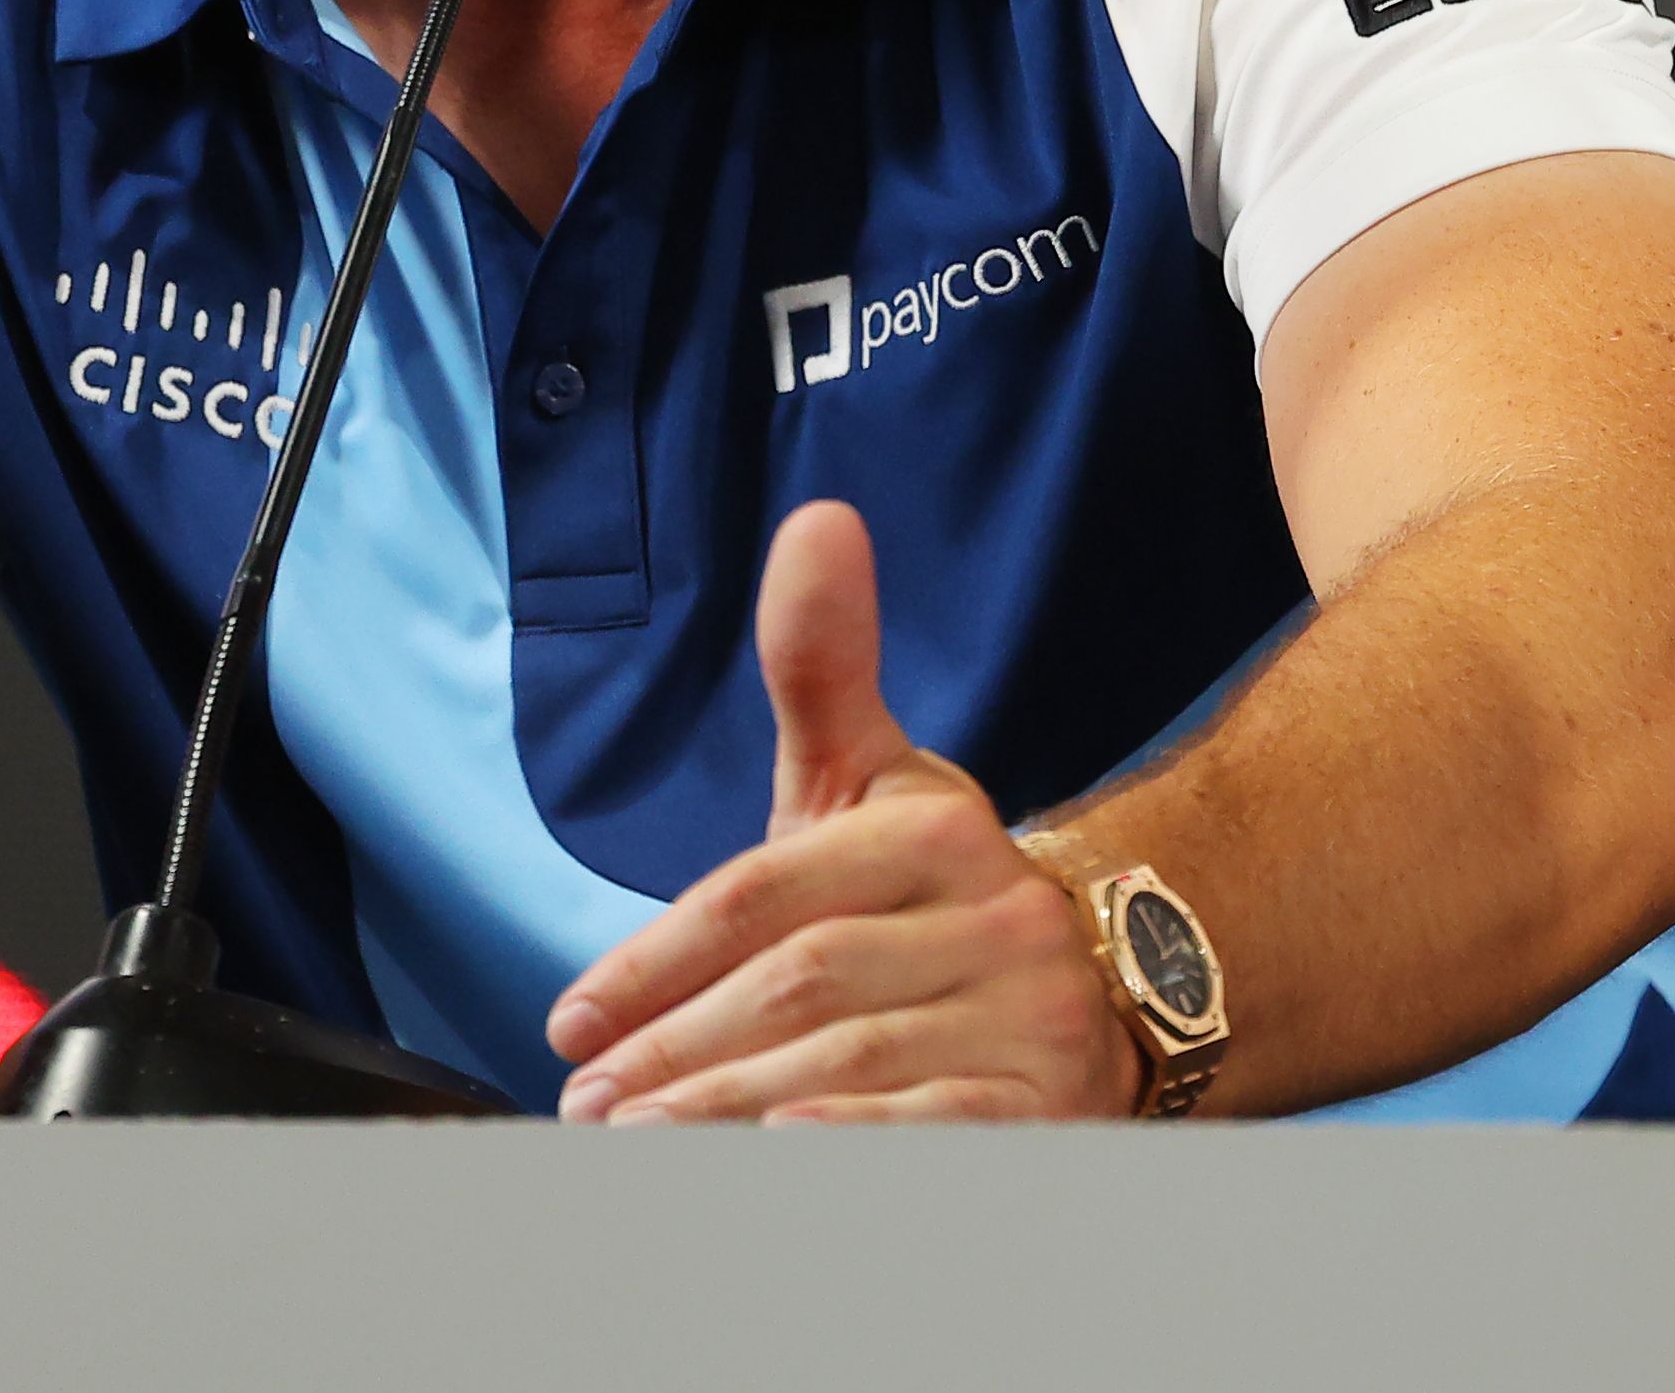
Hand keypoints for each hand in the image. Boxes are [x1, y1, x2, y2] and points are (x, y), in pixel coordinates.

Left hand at [544, 502, 1138, 1120]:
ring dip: (725, 1108)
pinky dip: (849, 1142)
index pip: (767, 893)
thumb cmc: (933, 891)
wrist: (1102, 978)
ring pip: (850, 1060)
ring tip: (635, 1143)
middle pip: (800, 983)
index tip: (572, 1018)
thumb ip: (823, 668)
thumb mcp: (875, 782)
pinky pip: (939, 1126)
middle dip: (678, 1047)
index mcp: (935, 829)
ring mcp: (1029, 1013)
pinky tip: (774, 1154)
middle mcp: (995, 914)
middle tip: (588, 1101)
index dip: (657, 958)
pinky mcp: (1047, 1104)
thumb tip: (818, 521)